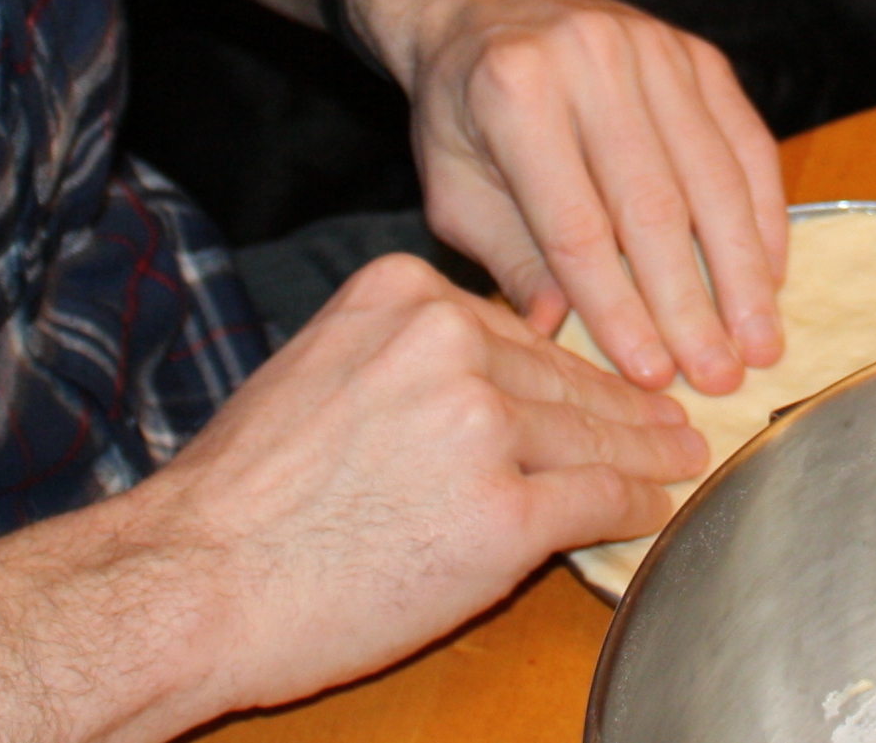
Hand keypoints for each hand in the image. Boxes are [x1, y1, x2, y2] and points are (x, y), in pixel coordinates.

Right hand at [114, 254, 707, 717]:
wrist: (196, 580)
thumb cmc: (239, 495)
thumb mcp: (319, 369)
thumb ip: (403, 356)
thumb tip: (482, 376)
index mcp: (403, 296)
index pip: (515, 327)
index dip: (572, 362)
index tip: (611, 374)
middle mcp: (450, 344)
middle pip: (564, 376)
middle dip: (623, 403)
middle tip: (673, 415)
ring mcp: (482, 427)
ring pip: (591, 434)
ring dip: (645, 450)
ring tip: (678, 456)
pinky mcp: (506, 512)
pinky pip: (597, 499)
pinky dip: (636, 503)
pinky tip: (656, 505)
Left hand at [357, 0, 788, 393]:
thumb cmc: (461, 108)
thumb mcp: (452, 187)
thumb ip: (509, 259)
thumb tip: (562, 337)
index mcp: (515, 93)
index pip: (576, 223)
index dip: (617, 306)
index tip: (649, 376)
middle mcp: (591, 60)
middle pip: (655, 204)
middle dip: (691, 304)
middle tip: (718, 380)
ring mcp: (652, 49)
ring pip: (714, 176)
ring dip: (742, 271)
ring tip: (758, 345)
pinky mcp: (695, 53)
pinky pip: (744, 140)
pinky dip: (763, 213)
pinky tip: (771, 275)